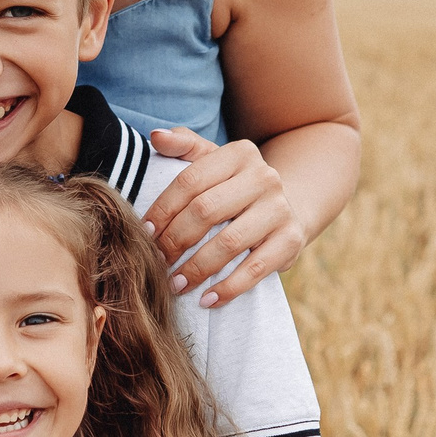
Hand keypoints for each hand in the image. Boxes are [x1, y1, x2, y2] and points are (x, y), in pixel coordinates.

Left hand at [142, 129, 304, 306]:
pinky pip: (255, 269)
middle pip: (205, 211)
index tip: (144, 232)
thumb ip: (183, 146)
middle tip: (156, 261)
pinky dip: (228, 288)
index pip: (189, 181)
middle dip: (174, 240)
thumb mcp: (212, 161)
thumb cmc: (234, 187)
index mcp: (239, 153)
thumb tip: (156, 137)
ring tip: (175, 284)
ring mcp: (280, 209)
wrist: (287, 208)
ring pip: (228, 243)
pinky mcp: (291, 240)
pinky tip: (206, 299)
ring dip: (196, 269)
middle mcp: (264, 177)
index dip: (162, 209)